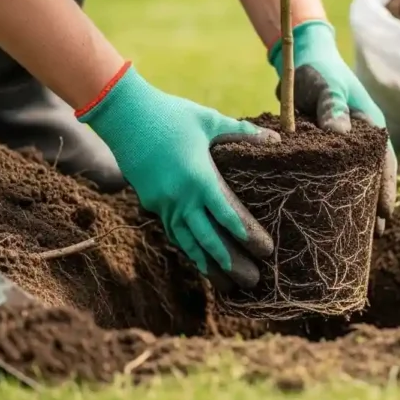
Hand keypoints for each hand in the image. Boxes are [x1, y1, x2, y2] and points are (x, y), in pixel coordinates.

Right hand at [77, 63, 275, 290]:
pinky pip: (173, 231)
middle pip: (208, 237)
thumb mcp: (209, 121)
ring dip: (207, 263)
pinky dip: (187, 248)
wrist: (124, 115)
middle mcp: (180, 197)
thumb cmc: (170, 115)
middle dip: (230, 261)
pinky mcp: (151, 202)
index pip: (227, 214)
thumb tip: (275, 140)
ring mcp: (163, 202)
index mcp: (199, 177)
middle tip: (252, 280)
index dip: (246, 234)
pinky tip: (199, 260)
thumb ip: (243, 133)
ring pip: (187, 241)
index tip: (264, 250)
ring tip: (227, 284)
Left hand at [269, 20, 397, 233]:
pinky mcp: (326, 150)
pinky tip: (326, 214)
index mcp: (371, 127)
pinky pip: (334, 176)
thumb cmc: (318, 71)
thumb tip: (338, 133)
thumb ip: (332, 106)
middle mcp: (361, 141)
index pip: (384, 164)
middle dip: (374, 206)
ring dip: (356, 204)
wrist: (304, 59)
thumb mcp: (326, 85)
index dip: (386, 190)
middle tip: (373, 236)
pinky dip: (335, 193)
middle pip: (373, 178)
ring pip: (355, 180)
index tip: (385, 214)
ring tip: (353, 235)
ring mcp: (345, 147)